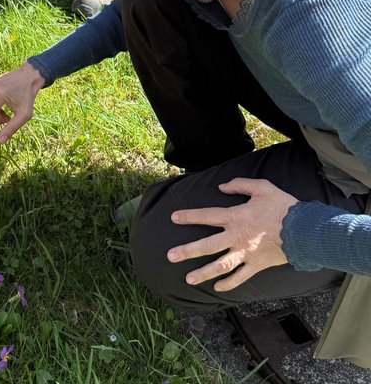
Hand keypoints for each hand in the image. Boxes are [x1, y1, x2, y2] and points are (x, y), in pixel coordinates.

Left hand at [167, 178, 297, 291]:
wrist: (305, 229)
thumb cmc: (284, 207)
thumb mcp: (262, 188)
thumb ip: (240, 185)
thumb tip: (221, 187)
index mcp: (236, 217)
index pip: (207, 216)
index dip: (189, 216)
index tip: (173, 218)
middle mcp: (236, 237)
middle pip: (207, 245)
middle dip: (187, 251)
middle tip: (170, 256)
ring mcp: (246, 253)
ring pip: (220, 265)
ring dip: (203, 273)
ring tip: (188, 280)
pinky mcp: (258, 265)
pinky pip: (241, 277)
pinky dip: (229, 284)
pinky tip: (217, 288)